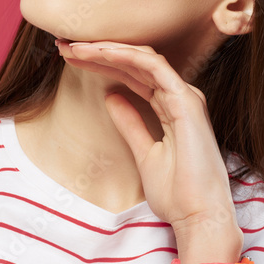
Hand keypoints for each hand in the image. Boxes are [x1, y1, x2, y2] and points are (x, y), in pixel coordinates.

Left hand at [55, 39, 241, 249]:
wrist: (198, 217)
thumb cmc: (178, 193)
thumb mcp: (143, 153)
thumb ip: (130, 123)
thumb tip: (111, 98)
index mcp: (172, 107)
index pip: (133, 75)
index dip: (102, 64)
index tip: (72, 59)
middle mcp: (180, 97)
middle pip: (135, 63)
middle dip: (99, 52)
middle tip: (66, 46)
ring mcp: (185, 97)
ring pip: (143, 59)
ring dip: (107, 50)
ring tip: (76, 47)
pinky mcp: (186, 102)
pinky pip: (154, 67)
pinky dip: (127, 56)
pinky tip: (101, 52)